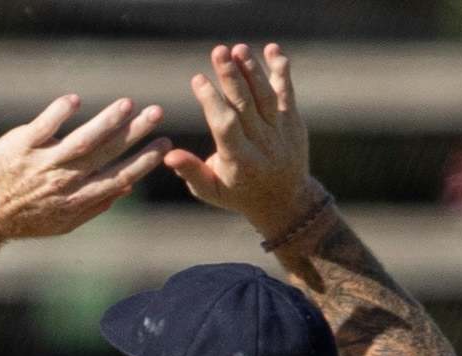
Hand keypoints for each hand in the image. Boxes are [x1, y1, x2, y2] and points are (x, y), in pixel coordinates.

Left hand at [0, 95, 169, 240]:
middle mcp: (64, 181)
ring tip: (127, 104)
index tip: (163, 144)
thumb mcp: (61, 223)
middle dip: (134, 134)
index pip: (118, 178)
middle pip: (106, 154)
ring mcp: (42, 163)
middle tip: (156, 113)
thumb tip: (125, 187)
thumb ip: (94, 206)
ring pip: (81, 141)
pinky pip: (43, 127)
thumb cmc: (23, 219)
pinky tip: (75, 101)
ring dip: (106, 122)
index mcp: (77, 199)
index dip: (143, 161)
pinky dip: (59, 114)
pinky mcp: (21, 147)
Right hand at [163, 43, 319, 240]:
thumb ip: (190, 170)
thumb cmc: (238, 194)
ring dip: (252, 70)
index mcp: (239, 161)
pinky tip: (271, 50)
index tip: (198, 79)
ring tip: (238, 49)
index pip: (225, 125)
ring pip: (265, 96)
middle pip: (246, 105)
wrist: (285, 201)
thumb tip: (168, 154)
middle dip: (231, 77)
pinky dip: (280, 71)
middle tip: (218, 51)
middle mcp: (261, 144)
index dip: (211, 100)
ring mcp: (280, 131)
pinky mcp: (293, 121)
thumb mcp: (210, 189)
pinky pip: (287, 93)